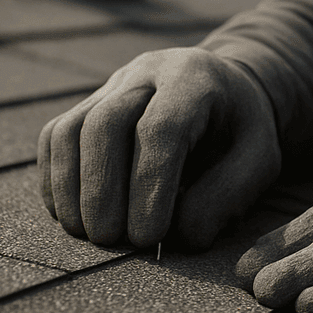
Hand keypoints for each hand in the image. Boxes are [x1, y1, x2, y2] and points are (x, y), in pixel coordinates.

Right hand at [38, 47, 279, 249]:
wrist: (225, 91)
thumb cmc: (240, 131)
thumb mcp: (257, 160)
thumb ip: (225, 196)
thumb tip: (178, 237)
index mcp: (195, 79)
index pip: (161, 129)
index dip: (148, 185)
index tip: (148, 236)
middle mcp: (148, 72)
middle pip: (105, 122)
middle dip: (102, 188)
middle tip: (111, 240)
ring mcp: (112, 84)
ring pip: (72, 128)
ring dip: (71, 188)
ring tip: (88, 234)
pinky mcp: (89, 103)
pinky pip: (55, 136)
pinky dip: (57, 179)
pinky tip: (71, 215)